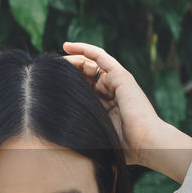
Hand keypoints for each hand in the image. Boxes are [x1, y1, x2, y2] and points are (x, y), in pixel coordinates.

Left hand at [60, 42, 167, 166]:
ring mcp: (116, 82)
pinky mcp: (121, 75)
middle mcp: (110, 91)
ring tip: (55, 60)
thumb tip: (51, 127)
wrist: (144, 143)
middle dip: (67, 71)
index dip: (66, 84)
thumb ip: (79, 125)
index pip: (82, 88)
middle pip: (84, 75)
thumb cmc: (120, 146)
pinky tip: (68, 46)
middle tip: (49, 70)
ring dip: (72, 59)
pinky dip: (84, 49)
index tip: (47, 85)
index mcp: (105, 105)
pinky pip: (100, 57)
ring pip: (89, 63)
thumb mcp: (93, 132)